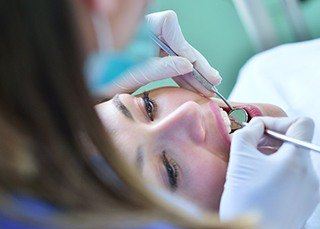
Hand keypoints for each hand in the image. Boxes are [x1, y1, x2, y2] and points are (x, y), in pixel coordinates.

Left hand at [104, 10, 220, 96]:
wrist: (82, 83)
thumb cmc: (97, 77)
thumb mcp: (127, 74)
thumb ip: (156, 68)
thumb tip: (186, 64)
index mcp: (134, 27)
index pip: (168, 25)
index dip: (183, 46)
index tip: (191, 66)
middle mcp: (143, 31)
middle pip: (177, 42)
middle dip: (196, 65)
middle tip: (212, 82)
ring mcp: (148, 42)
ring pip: (177, 54)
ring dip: (193, 73)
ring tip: (208, 88)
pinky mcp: (150, 53)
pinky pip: (171, 61)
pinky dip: (182, 74)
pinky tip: (194, 85)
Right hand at [219, 117, 319, 228]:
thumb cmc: (245, 201)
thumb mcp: (240, 159)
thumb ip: (247, 134)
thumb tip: (255, 127)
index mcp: (297, 161)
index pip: (302, 124)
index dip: (278, 121)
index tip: (259, 130)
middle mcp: (309, 176)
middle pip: (295, 143)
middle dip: (270, 140)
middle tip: (249, 146)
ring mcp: (308, 192)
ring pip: (293, 162)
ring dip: (272, 157)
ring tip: (251, 165)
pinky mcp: (303, 205)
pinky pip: (293, 179)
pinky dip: (277, 173)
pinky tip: (259, 182)